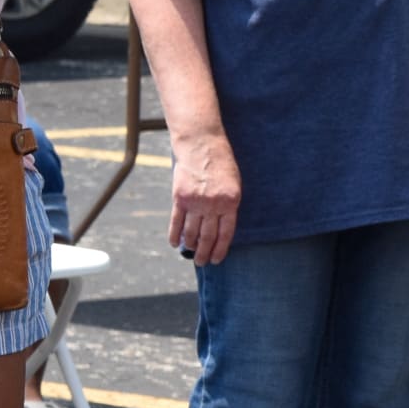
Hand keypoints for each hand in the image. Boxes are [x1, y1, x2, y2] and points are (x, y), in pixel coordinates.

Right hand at [169, 131, 239, 264]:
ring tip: (191, 254)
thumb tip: (221, 226)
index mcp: (230, 202)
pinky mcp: (180, 198)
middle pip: (208, 236)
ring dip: (191, 246)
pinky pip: (177, 222)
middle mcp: (213, 204)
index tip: (217, 259)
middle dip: (205, 252)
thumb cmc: (221, 163)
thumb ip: (228, 204)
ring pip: (192, 232)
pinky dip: (175, 235)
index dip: (221, 249)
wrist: (201, 144)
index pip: (226, 233)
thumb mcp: (233, 183)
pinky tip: (175, 244)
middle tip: (202, 262)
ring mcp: (195, 202)